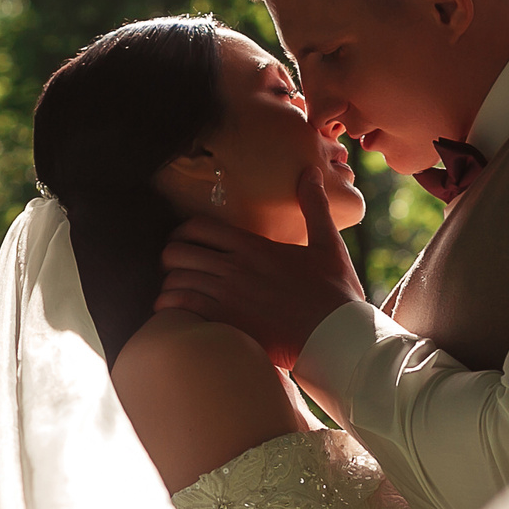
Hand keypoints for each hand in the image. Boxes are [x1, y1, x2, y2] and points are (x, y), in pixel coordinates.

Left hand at [156, 169, 367, 369]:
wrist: (338, 336)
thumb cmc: (334, 293)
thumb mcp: (327, 244)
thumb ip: (314, 206)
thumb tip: (310, 172)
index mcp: (254, 246)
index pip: (199, 227)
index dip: (183, 232)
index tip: (184, 241)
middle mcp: (235, 268)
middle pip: (178, 253)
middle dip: (171, 258)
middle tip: (177, 268)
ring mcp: (228, 297)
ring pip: (175, 281)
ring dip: (170, 286)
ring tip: (175, 292)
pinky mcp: (226, 324)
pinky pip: (181, 310)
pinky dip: (170, 309)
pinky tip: (175, 313)